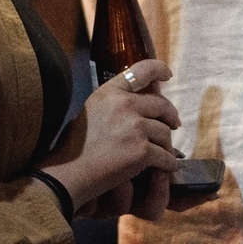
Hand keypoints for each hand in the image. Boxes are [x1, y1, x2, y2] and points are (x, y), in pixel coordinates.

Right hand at [38, 58, 179, 215]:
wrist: (68, 174)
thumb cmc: (74, 148)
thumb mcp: (90, 112)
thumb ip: (113, 105)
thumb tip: (136, 106)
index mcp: (109, 93)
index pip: (141, 71)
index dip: (158, 69)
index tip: (168, 74)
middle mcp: (124, 104)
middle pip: (161, 104)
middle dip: (170, 115)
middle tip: (174, 124)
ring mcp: (134, 127)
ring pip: (165, 132)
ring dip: (166, 145)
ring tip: (163, 153)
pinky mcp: (142, 150)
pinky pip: (166, 156)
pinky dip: (168, 164)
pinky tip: (166, 168)